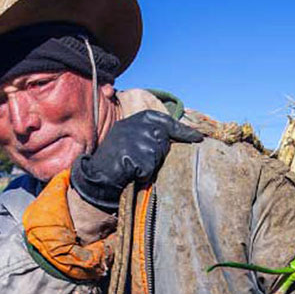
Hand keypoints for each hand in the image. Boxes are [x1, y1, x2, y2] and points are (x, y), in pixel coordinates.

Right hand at [70, 110, 202, 210]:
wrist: (96, 175)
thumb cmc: (116, 158)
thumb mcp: (130, 137)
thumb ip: (149, 132)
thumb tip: (174, 135)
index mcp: (136, 118)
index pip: (165, 121)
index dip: (182, 130)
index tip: (198, 137)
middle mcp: (135, 125)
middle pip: (163, 141)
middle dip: (157, 154)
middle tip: (139, 160)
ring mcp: (134, 140)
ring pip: (157, 156)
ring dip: (149, 166)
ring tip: (132, 166)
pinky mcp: (132, 156)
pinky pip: (149, 168)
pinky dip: (142, 175)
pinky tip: (130, 173)